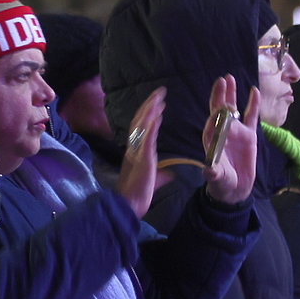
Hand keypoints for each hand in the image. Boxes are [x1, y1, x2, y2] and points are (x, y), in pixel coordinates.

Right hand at [115, 87, 166, 217]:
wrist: (128, 206)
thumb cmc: (138, 195)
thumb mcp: (153, 181)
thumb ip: (161, 175)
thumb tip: (170, 174)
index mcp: (136, 152)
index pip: (140, 128)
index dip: (148, 114)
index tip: (157, 103)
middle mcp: (133, 149)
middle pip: (139, 121)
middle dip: (149, 105)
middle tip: (159, 92)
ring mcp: (136, 153)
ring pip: (141, 126)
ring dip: (150, 111)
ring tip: (159, 98)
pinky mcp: (141, 159)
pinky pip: (145, 139)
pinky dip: (151, 126)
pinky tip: (157, 115)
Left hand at [202, 75, 259, 203]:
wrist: (235, 188)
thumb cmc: (222, 182)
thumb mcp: (217, 178)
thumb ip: (214, 173)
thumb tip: (209, 170)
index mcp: (212, 139)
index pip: (212, 120)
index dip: (215, 109)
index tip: (218, 101)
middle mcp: (223, 131)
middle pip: (220, 109)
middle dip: (220, 95)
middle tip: (222, 79)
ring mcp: (236, 131)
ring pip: (234, 109)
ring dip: (231, 94)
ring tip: (230, 78)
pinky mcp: (249, 135)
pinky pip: (251, 116)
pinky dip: (253, 104)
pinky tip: (254, 90)